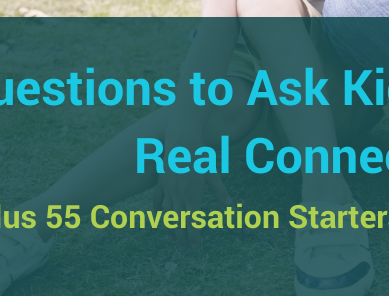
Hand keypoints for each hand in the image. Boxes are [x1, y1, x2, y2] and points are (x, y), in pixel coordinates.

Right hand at [152, 114, 231, 247]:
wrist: (181, 139)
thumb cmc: (200, 154)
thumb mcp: (212, 172)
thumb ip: (219, 190)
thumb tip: (230, 205)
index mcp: (193, 194)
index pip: (193, 222)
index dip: (194, 236)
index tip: (196, 247)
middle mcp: (179, 194)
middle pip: (179, 222)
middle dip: (182, 238)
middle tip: (185, 249)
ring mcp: (168, 189)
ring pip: (167, 214)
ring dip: (170, 229)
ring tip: (173, 240)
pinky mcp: (161, 182)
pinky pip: (158, 200)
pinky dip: (159, 212)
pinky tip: (160, 219)